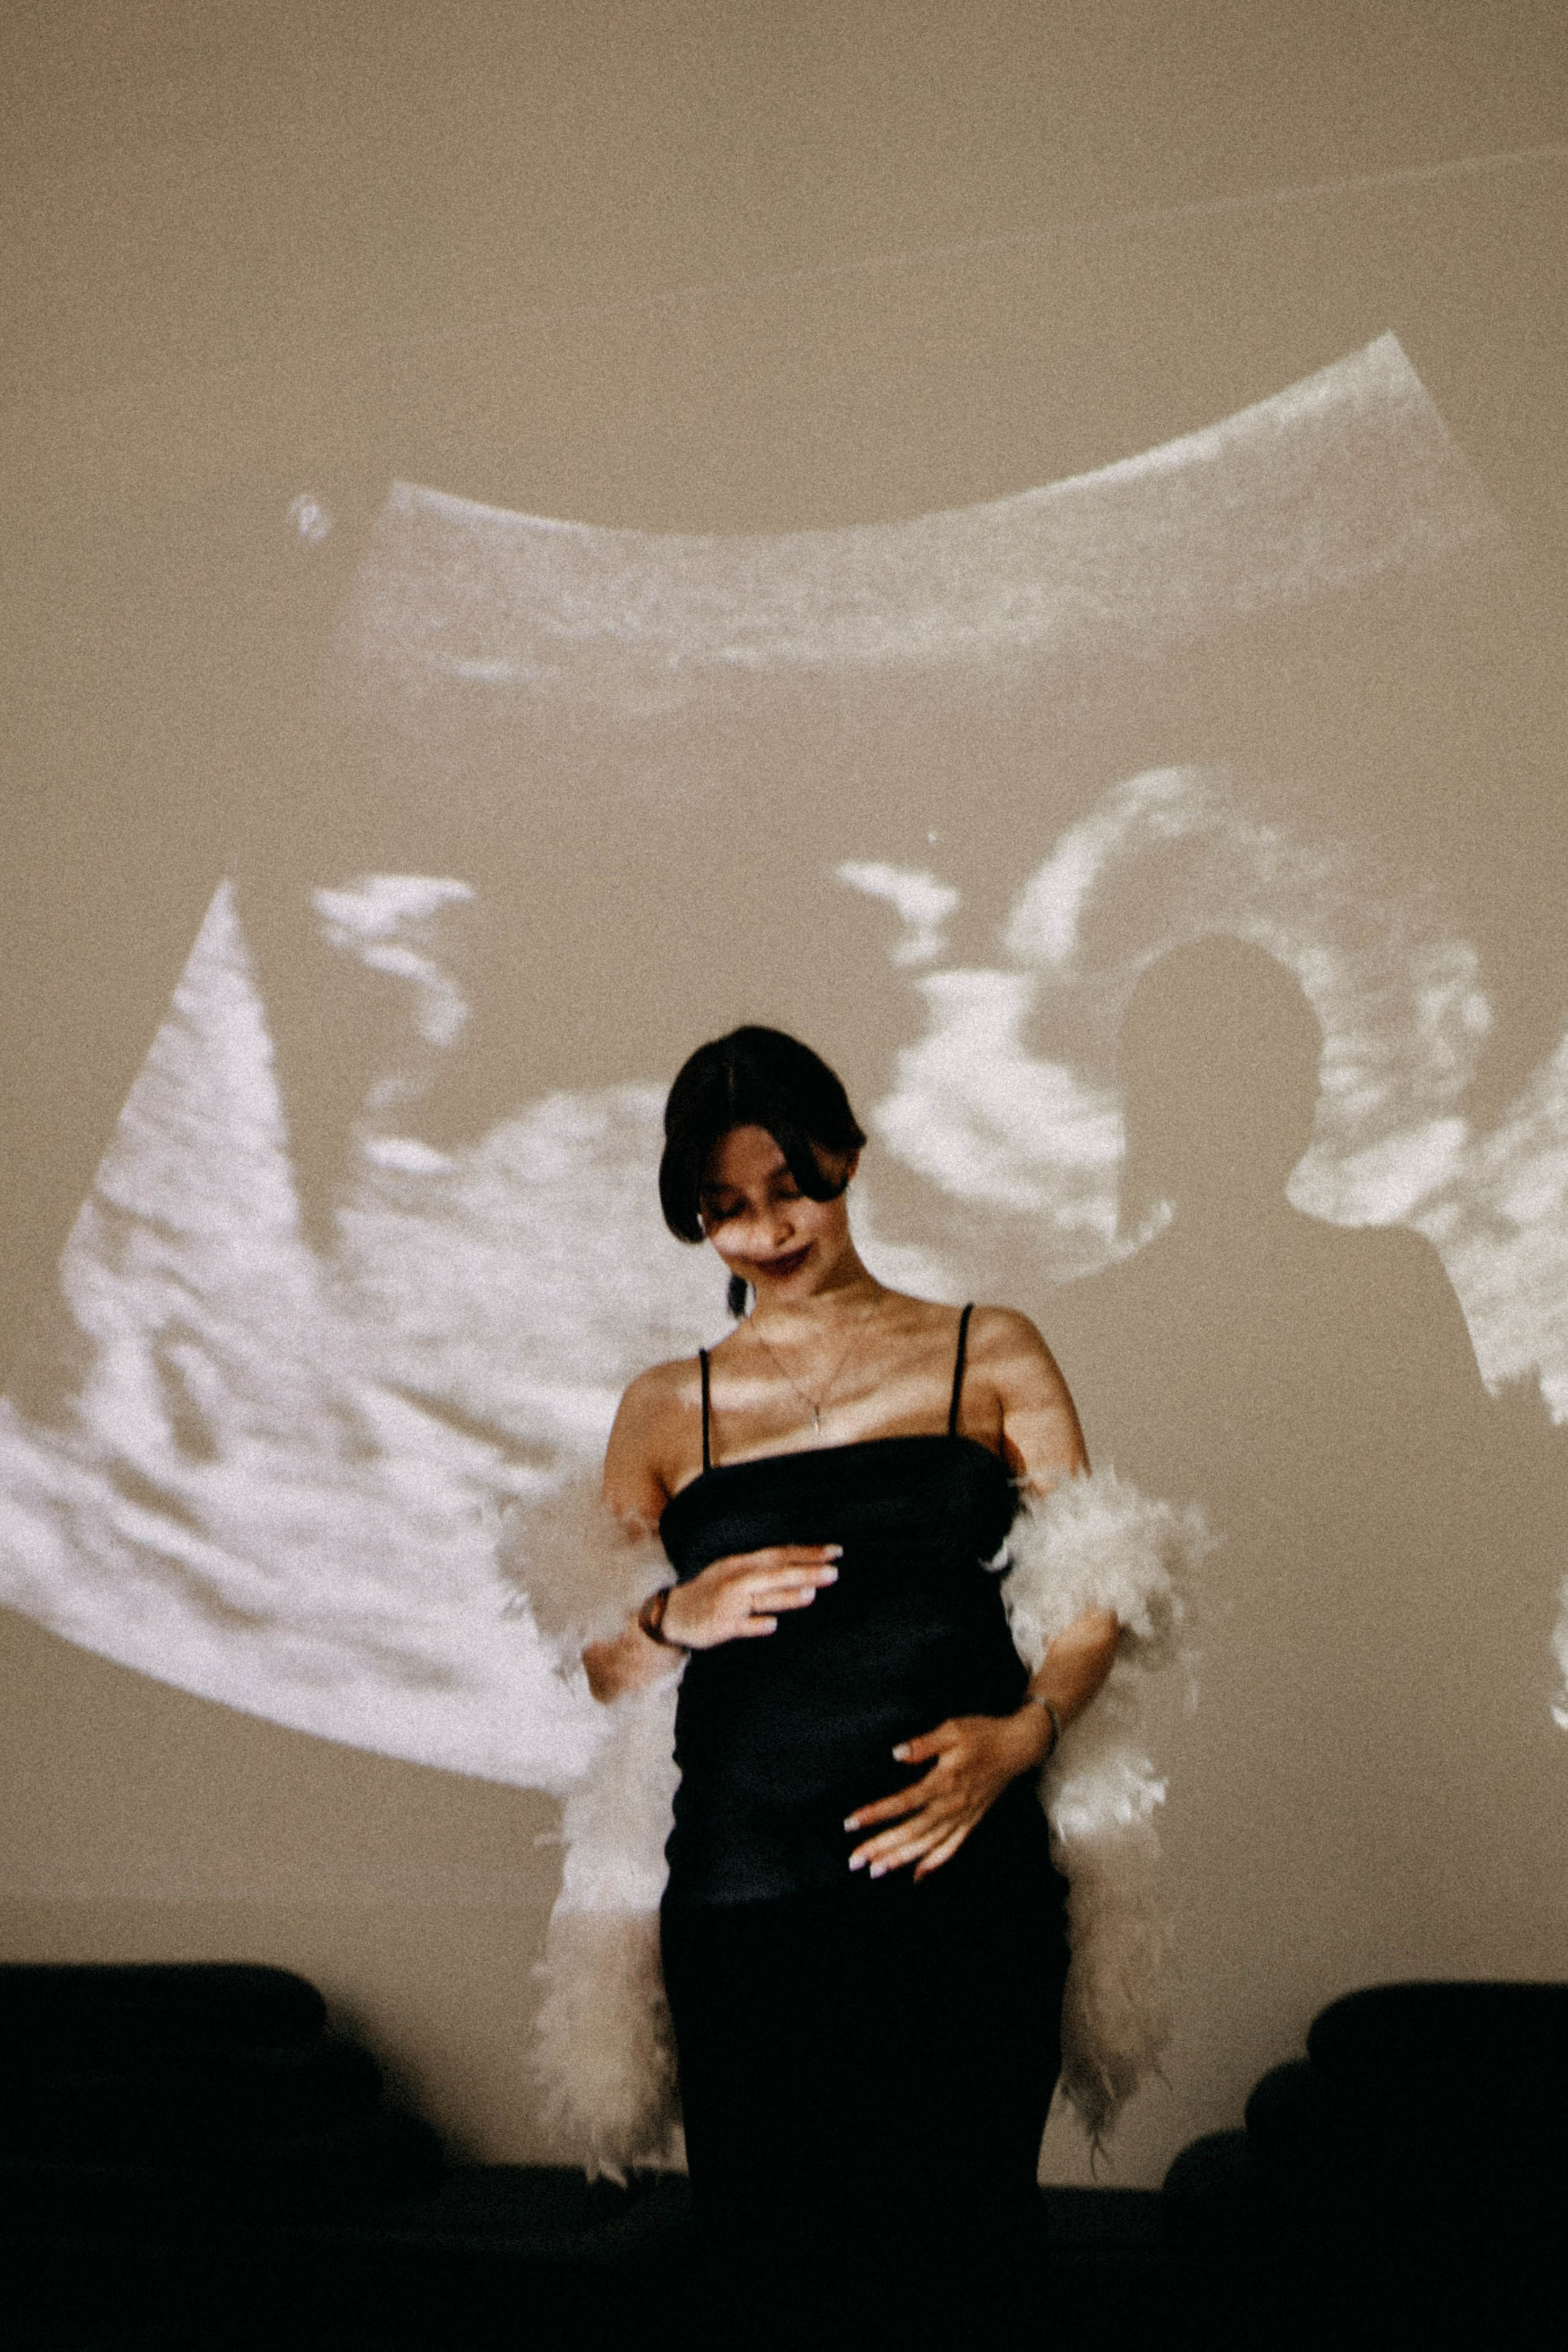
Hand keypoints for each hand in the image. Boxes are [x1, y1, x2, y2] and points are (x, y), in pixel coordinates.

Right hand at [661, 1544, 840, 1649]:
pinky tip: (772, 1625)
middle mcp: (736, 1580)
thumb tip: (801, 1565)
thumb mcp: (734, 1571)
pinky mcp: (719, 1626)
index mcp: (741, 1564)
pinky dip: (754, 1625)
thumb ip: (764, 1569)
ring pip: (759, 1598)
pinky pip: (739, 1626)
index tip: (835, 1552)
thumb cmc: (711, 1591)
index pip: (779, 1555)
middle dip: (804, 1572)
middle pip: (774, 1574)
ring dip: (785, 1596)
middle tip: (833, 1572)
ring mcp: (728, 1603)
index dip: (807, 1553)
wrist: (673, 1613)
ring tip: (811, 1594)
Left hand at [844, 1708, 1049, 1881]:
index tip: (851, 1822)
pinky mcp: (971, 1821)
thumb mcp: (952, 1729)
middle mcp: (952, 1805)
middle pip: (912, 1831)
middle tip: (855, 1860)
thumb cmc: (982, 1735)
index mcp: (944, 1781)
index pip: (903, 1802)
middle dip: (881, 1846)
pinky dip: (934, 1863)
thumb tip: (897, 1754)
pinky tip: (917, 1876)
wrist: (1017, 1747)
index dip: (876, 1813)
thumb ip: (924, 1744)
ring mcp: (963, 1816)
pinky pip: (952, 1847)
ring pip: (928, 1845)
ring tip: (875, 1871)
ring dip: (901, 1859)